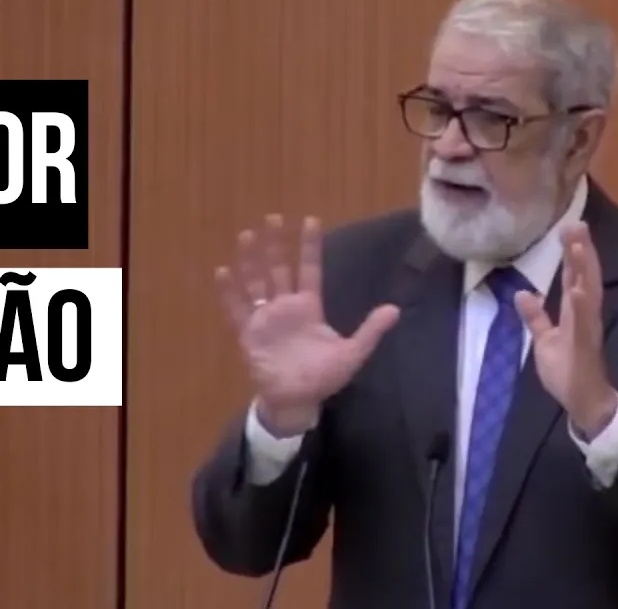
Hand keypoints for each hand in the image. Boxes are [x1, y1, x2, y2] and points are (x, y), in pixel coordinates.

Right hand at [215, 214, 399, 435]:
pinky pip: (236, 308)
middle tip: (272, 217)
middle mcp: (286, 306)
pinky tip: (221, 271)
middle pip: (279, 268)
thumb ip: (370, 331)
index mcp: (309, 307)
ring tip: (247, 235)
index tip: (310, 220)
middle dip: (276, 244)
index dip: (310, 246)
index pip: (310, 269)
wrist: (296, 401)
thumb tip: (395, 309)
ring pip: (256, 281)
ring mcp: (265, 318)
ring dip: (251, 259)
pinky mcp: (248, 332)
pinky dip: (229, 291)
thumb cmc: (323, 377)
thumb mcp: (351, 354)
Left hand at [515, 221, 617, 436]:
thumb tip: (523, 293)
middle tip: (576, 224)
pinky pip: (584, 325)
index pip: (574, 277)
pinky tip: (579, 290)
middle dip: (581, 252)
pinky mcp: (586, 347)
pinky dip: (582, 307)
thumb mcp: (545, 340)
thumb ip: (536, 317)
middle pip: (584, 277)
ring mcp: (587, 330)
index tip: (569, 227)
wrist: (584, 403)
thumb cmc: (568, 371)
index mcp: (575, 313)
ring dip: (584, 270)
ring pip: (588, 294)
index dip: (572, 254)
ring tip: (579, 246)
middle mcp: (585, 316)